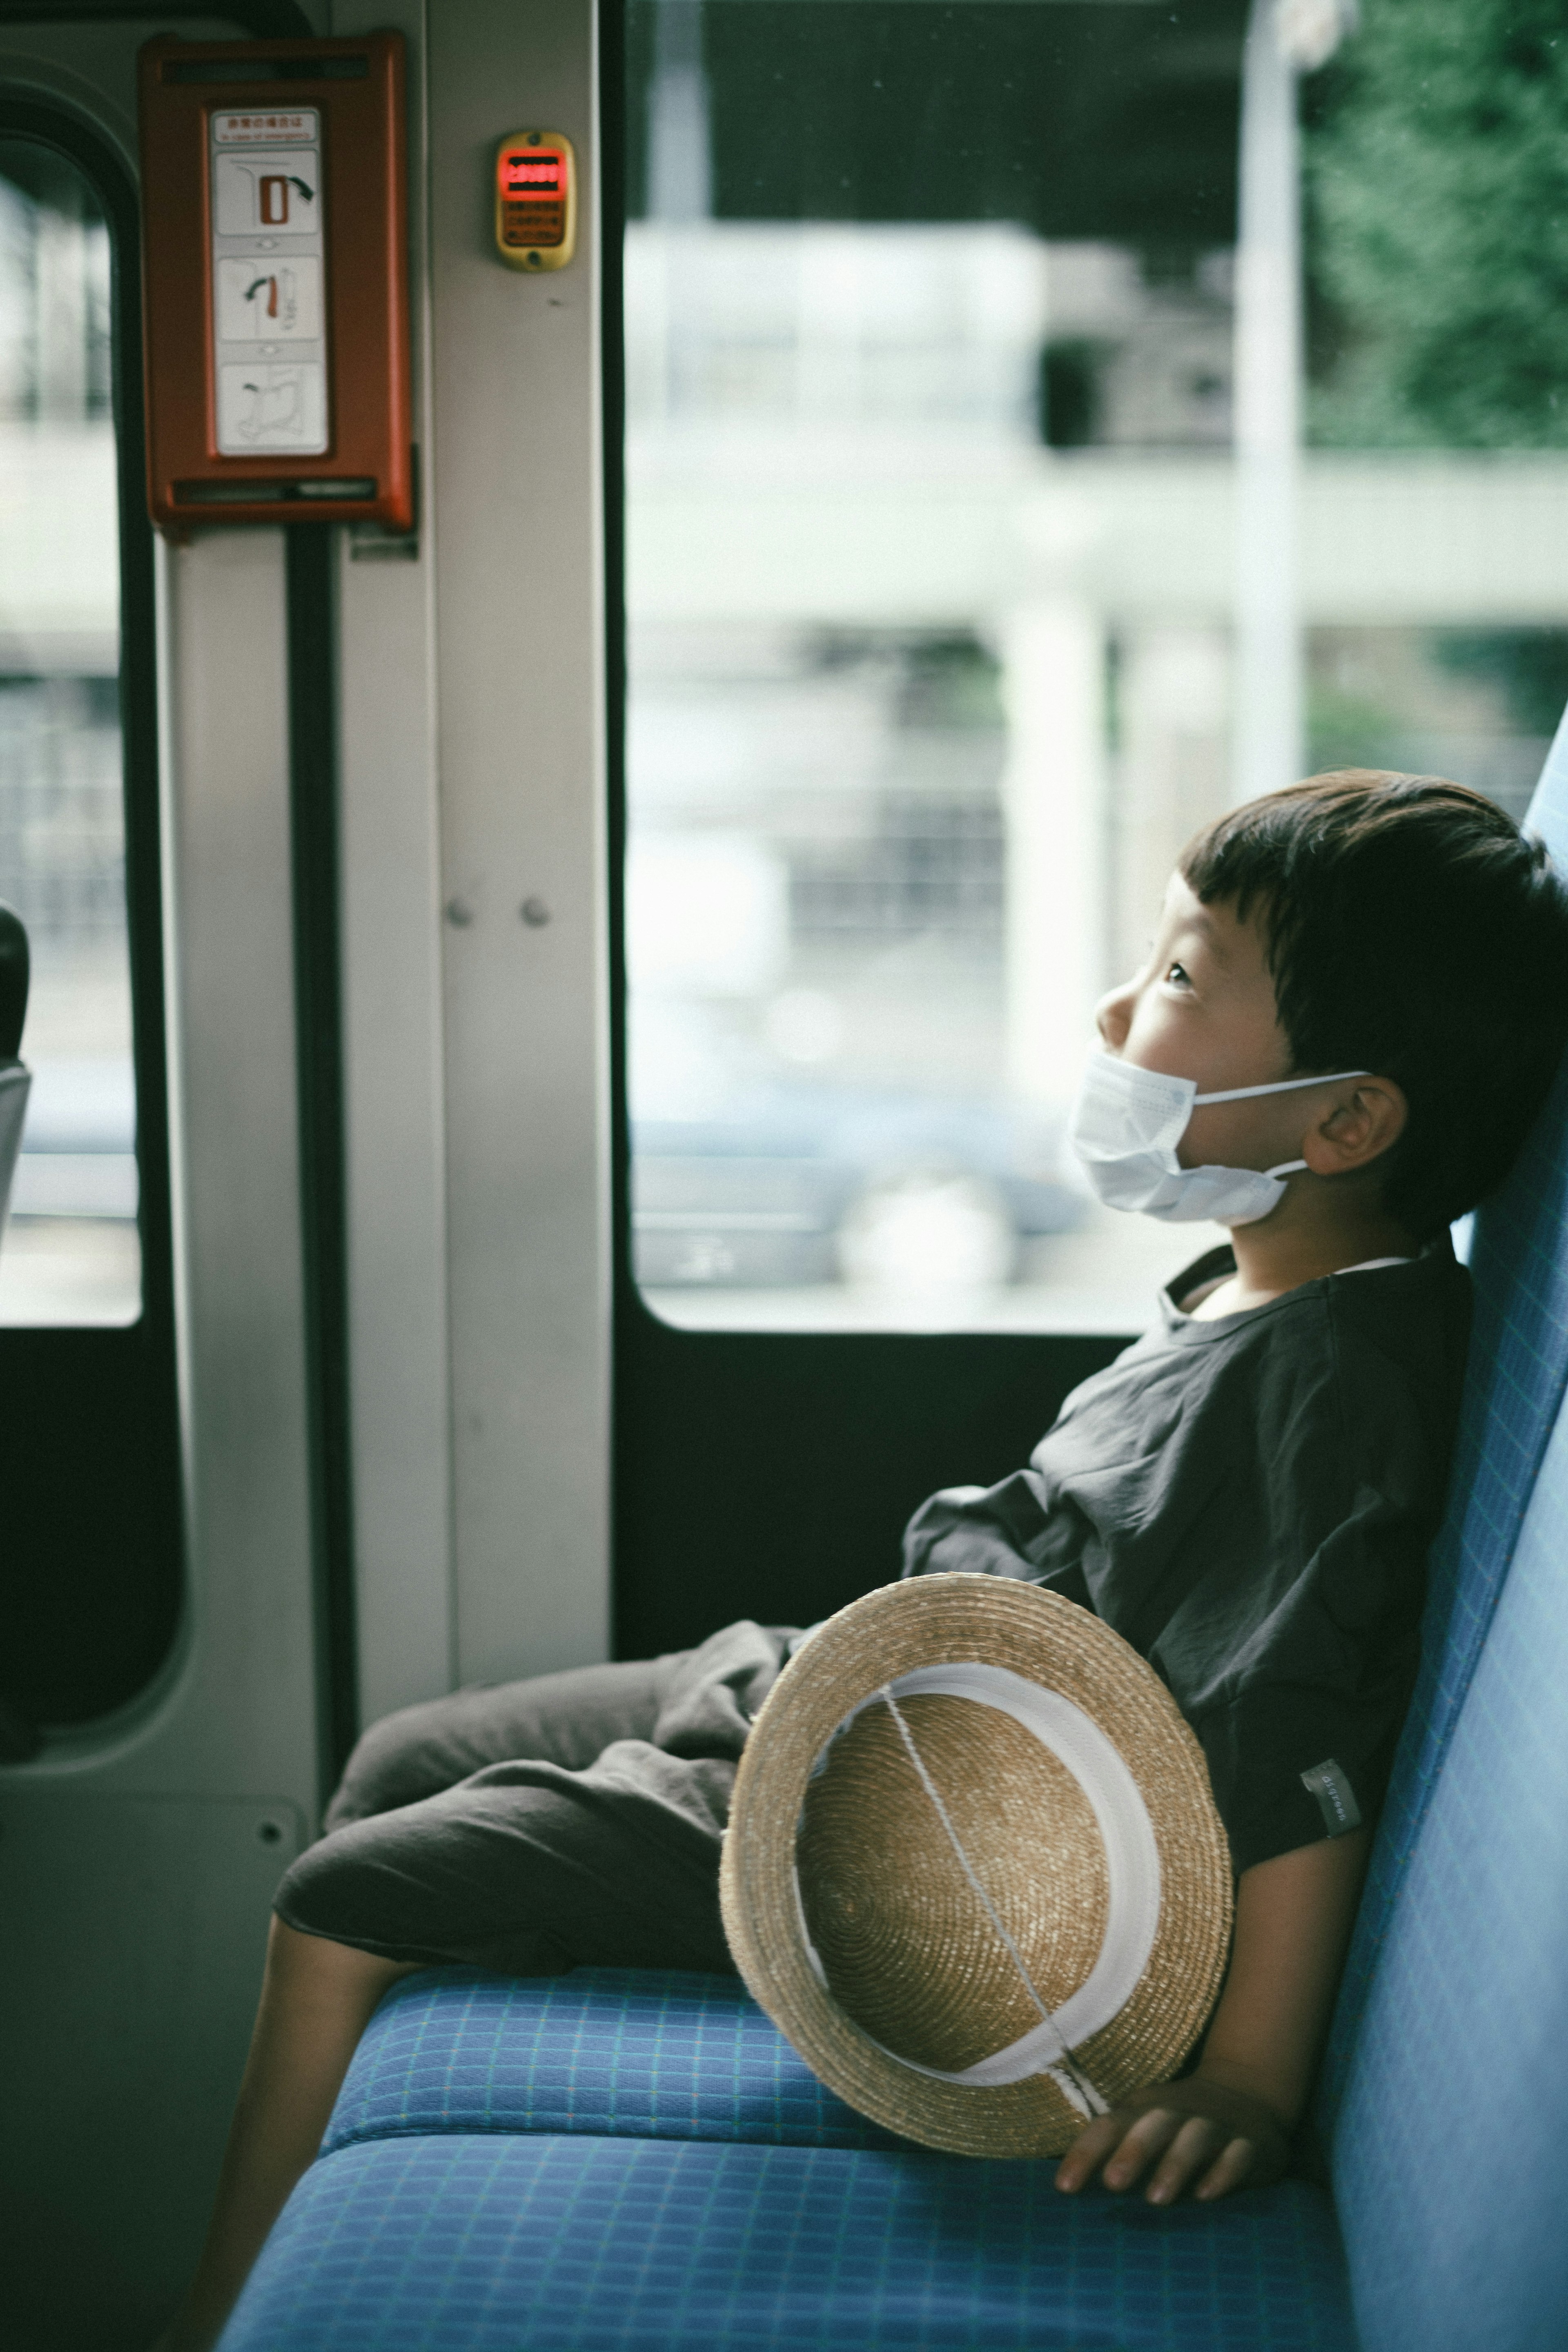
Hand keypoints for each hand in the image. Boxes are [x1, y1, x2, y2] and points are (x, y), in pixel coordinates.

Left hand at [1053, 2074, 1290, 2204]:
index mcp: (1143, 2110)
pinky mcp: (1249, 2142)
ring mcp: (1216, 2123)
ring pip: (1195, 2136)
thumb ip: (1115, 2154)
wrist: (1248, 2094)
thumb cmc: (1178, 2126)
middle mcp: (1177, 2112)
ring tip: (1156, 2199)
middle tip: (1113, 2183)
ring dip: (1175, 2164)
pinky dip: (1223, 2172)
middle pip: (1153, 2122)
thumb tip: (1070, 2191)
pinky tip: (1207, 2195)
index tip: (1064, 2188)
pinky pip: (1237, 2154)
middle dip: (1132, 2151)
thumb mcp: (1144, 2130)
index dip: (1085, 2153)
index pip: (1109, 2125)